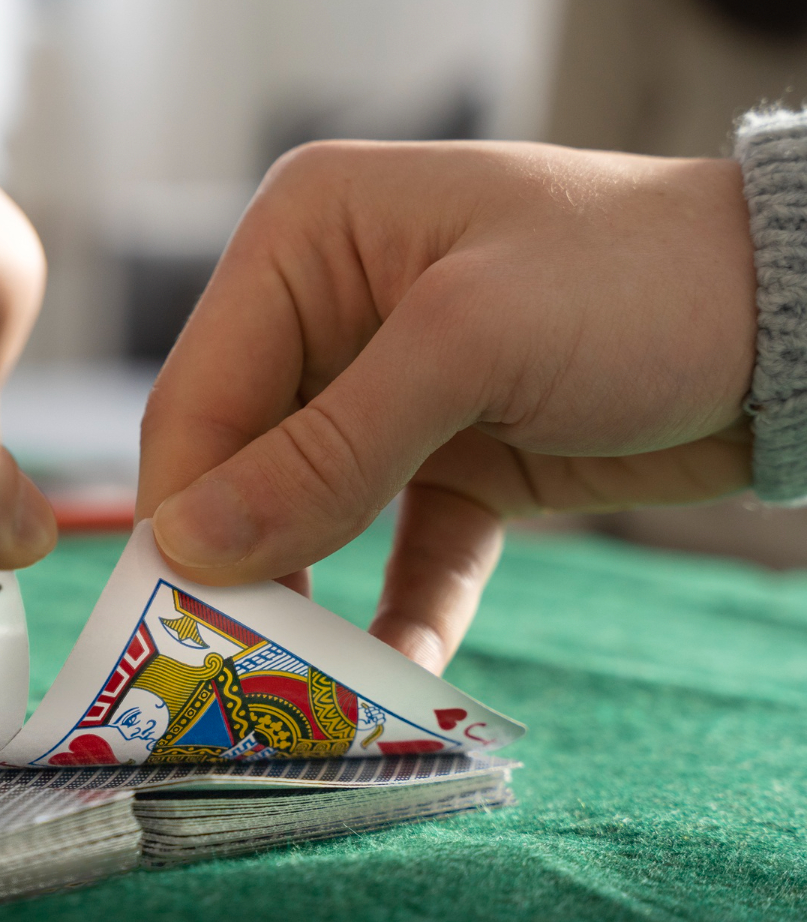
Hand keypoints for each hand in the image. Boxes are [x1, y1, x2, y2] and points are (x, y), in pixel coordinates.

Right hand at [138, 141, 755, 672]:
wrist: (797, 319)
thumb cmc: (634, 280)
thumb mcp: (468, 346)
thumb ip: (324, 451)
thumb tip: (191, 546)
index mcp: (304, 239)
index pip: (201, 389)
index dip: (183, 503)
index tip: (177, 609)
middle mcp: (327, 309)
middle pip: (241, 460)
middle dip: (242, 559)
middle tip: (231, 660)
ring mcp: (384, 390)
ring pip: (309, 513)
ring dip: (311, 596)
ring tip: (306, 682)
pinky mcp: (448, 459)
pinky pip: (399, 549)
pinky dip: (399, 610)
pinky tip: (400, 669)